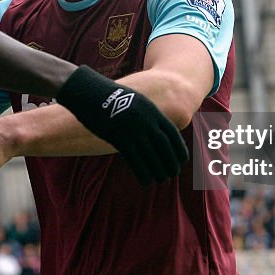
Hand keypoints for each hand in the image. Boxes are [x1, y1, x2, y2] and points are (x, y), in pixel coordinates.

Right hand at [55, 66, 187, 184]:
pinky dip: (143, 173)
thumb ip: (146, 115)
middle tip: (174, 173)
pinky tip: (147, 181)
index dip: (179, 148)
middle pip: (164, 147)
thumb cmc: (111, 98)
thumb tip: (153, 129)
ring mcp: (133, 131)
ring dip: (159, 170)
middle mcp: (146, 122)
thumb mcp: (135, 101)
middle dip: (171, 162)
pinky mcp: (120, 140)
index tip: (183, 160)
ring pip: (152, 156)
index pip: (172, 133)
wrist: (91, 93)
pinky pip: (135, 161)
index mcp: (152, 111)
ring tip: (162, 179)